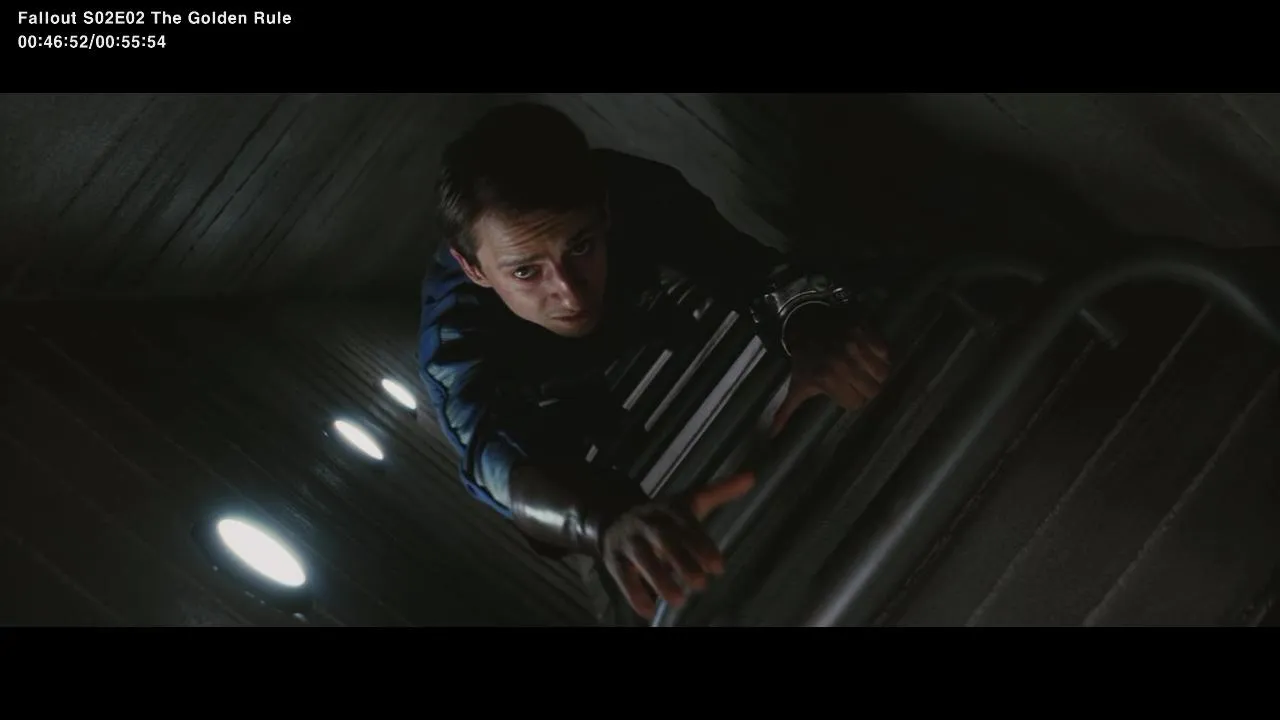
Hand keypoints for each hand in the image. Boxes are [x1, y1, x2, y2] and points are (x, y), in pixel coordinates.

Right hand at [601, 471, 754, 619]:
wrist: (614, 515)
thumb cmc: (664, 515)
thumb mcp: (689, 501)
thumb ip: (720, 492)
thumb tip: (752, 477)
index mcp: (669, 509)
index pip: (686, 525)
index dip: (701, 545)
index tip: (718, 567)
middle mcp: (649, 522)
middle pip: (664, 540)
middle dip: (681, 561)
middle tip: (701, 585)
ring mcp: (629, 541)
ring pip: (642, 559)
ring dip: (658, 579)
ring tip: (679, 600)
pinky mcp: (614, 558)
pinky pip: (622, 576)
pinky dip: (633, 594)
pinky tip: (648, 611)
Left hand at [771, 307, 890, 435]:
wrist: (806, 324)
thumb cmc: (804, 361)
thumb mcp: (796, 386)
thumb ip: (785, 411)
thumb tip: (772, 434)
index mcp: (828, 379)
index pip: (856, 403)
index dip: (851, 399)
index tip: (844, 391)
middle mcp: (844, 364)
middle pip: (873, 390)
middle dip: (865, 388)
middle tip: (856, 381)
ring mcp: (857, 347)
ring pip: (883, 373)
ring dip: (875, 373)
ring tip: (864, 369)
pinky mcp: (866, 333)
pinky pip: (886, 353)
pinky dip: (881, 355)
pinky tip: (868, 354)